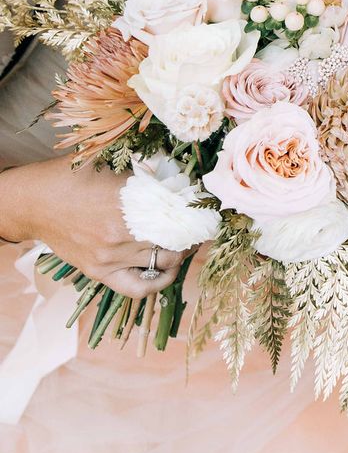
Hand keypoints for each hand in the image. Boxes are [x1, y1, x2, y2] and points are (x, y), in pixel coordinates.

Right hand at [0, 157, 184, 297]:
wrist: (33, 202)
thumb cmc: (74, 177)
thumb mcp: (114, 165)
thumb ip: (149, 174)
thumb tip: (184, 181)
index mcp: (127, 201)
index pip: (180, 214)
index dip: (199, 214)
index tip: (208, 211)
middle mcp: (121, 233)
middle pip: (177, 241)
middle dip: (194, 234)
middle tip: (201, 227)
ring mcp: (110, 257)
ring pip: (164, 263)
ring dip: (182, 254)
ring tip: (187, 243)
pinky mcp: (100, 273)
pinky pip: (139, 288)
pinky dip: (159, 282)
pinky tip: (168, 269)